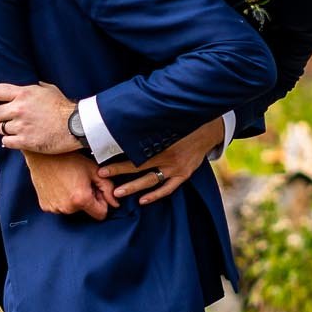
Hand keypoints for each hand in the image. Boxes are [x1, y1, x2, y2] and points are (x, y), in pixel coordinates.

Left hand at [0, 81, 80, 154]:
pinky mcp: (25, 141)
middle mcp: (19, 109)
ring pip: (1, 129)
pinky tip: (18, 140)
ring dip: (8, 130)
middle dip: (1, 117)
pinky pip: (7, 142)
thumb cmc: (64, 108)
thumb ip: (35, 88)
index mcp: (23, 93)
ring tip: (19, 130)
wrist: (76, 126)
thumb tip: (29, 88)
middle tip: (9, 120)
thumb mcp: (49, 90)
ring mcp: (21, 126)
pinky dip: (11, 142)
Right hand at [25, 148, 115, 219]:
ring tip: (68, 182)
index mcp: (81, 200)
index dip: (102, 202)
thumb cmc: (68, 158)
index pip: (101, 214)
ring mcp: (55, 208)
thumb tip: (115, 203)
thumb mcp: (93, 170)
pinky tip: (59, 185)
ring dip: (74, 199)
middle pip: (86, 211)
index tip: (95, 190)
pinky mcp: (45, 206)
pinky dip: (62, 199)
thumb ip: (108, 188)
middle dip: (87, 199)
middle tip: (80, 182)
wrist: (43, 154)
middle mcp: (67, 208)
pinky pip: (59, 207)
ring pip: (72, 209)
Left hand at [100, 119, 221, 203]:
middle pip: (138, 166)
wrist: (209, 129)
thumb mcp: (166, 118)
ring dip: (133, 187)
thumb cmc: (183, 121)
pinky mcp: (184, 174)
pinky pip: (168, 188)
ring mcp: (176, 167)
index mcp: (161, 140)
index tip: (102, 157)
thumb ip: (148, 120)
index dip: (117, 154)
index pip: (134, 150)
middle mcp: (167, 155)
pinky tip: (142, 201)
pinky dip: (155, 195)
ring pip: (151, 181)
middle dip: (118, 171)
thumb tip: (127, 111)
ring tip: (117, 193)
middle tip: (102, 175)